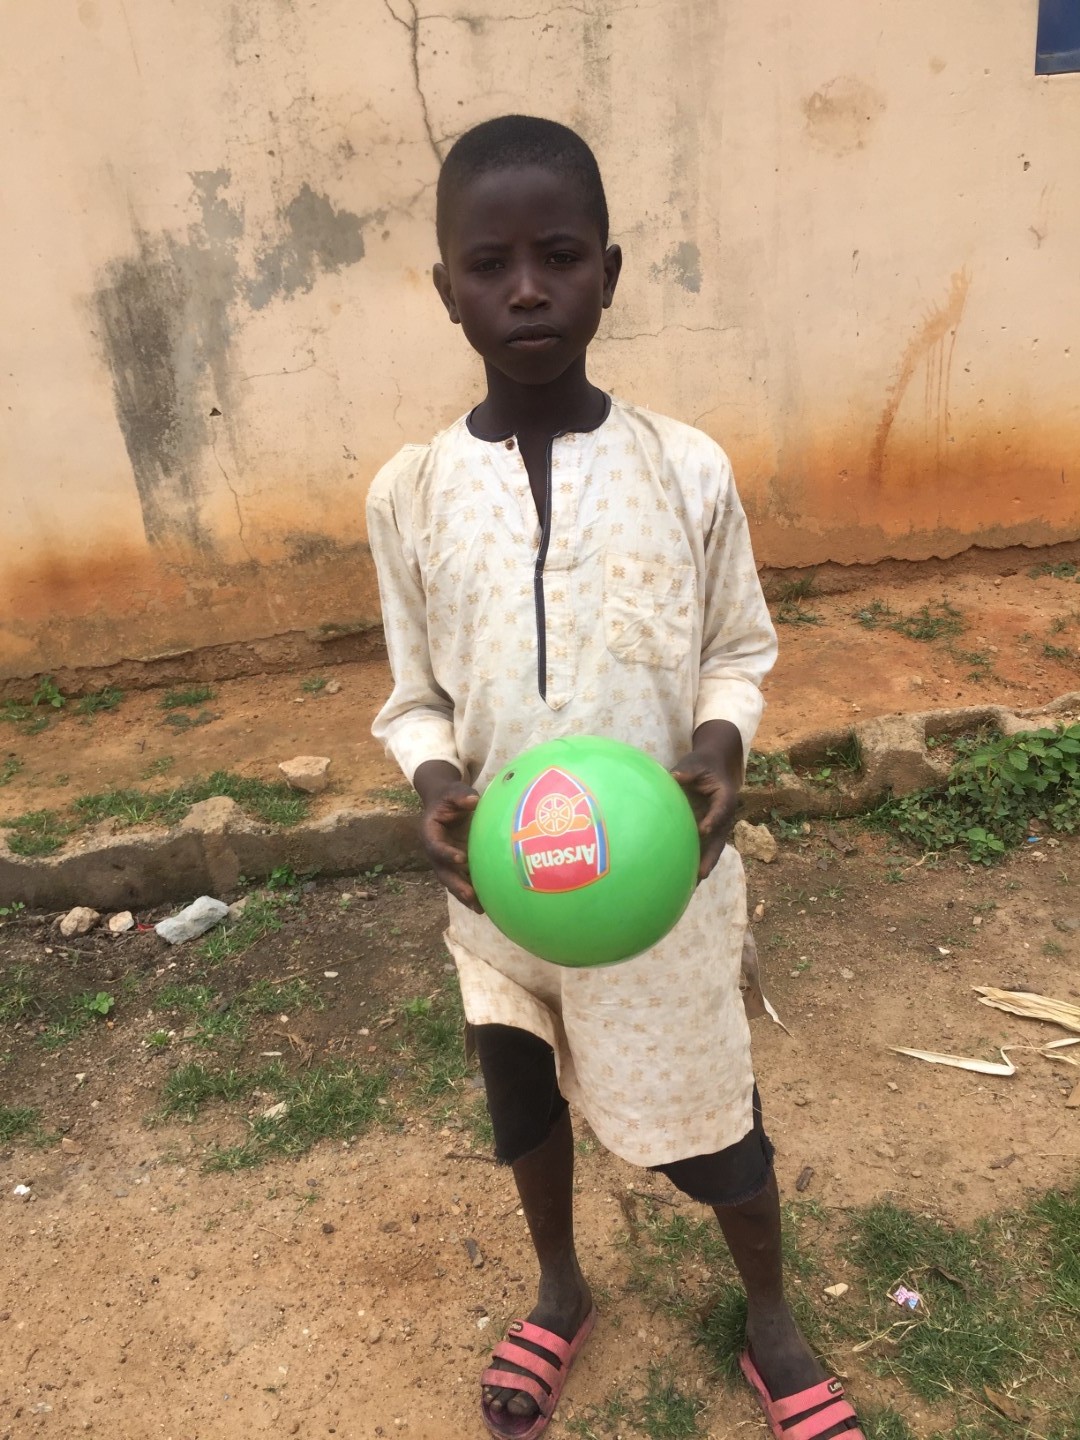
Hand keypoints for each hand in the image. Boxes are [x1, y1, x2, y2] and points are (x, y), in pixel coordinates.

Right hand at [413, 760, 481, 911]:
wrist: (445, 804)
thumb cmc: (449, 797)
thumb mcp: (453, 792)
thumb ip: (461, 795)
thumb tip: (474, 801)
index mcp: (430, 834)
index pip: (436, 847)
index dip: (447, 854)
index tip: (461, 859)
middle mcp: (435, 852)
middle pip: (443, 872)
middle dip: (456, 885)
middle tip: (470, 895)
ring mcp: (446, 862)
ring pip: (453, 882)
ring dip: (465, 896)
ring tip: (481, 908)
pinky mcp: (457, 866)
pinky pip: (463, 881)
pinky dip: (474, 893)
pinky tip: (489, 904)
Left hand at [671, 719, 743, 880]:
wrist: (713, 765)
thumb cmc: (702, 763)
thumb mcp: (695, 762)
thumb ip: (687, 770)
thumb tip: (674, 776)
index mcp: (725, 797)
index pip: (721, 810)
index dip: (713, 820)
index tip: (704, 830)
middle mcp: (724, 815)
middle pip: (719, 839)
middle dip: (711, 857)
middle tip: (701, 874)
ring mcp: (717, 825)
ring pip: (712, 848)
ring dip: (704, 865)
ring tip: (691, 886)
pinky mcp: (708, 829)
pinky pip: (703, 847)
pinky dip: (695, 861)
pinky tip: (683, 878)